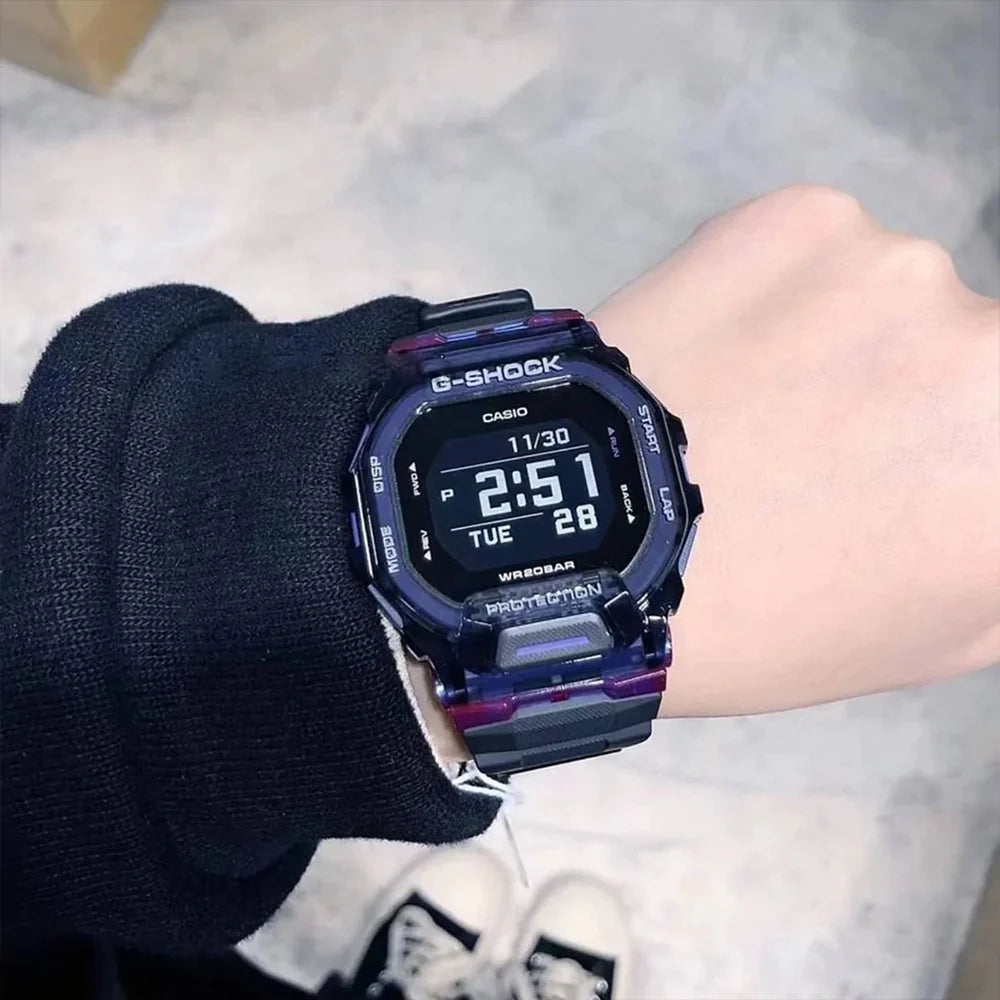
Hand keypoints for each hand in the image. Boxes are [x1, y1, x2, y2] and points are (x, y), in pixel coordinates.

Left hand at [593, 185, 999, 716]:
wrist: (594, 546)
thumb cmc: (764, 621)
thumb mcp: (941, 632)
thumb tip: (992, 477)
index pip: (993, 421)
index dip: (951, 450)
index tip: (904, 465)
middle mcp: (989, 344)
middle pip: (969, 351)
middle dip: (912, 396)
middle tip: (820, 450)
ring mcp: (895, 267)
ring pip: (890, 298)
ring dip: (843, 342)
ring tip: (746, 410)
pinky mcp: (802, 219)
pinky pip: (816, 254)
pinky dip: (779, 295)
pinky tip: (714, 358)